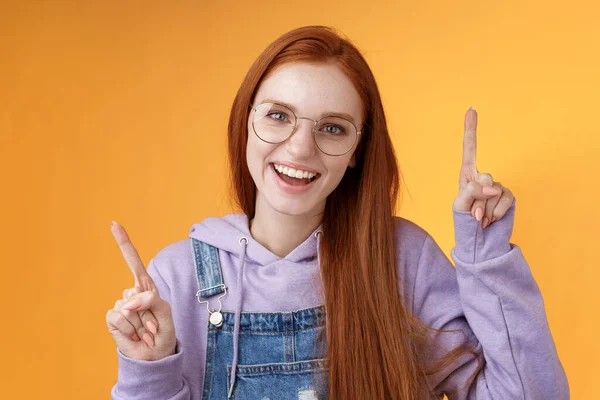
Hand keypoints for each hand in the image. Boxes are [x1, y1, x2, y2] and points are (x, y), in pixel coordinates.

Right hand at [105, 222, 176, 360]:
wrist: (155, 356)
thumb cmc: (163, 333)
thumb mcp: (165, 314)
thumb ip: (150, 301)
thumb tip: (127, 302)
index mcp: (147, 287)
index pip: (134, 261)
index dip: (124, 242)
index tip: (114, 223)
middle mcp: (132, 293)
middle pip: (136, 292)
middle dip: (148, 311)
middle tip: (153, 325)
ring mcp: (121, 305)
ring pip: (128, 307)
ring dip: (140, 323)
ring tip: (145, 331)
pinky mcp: (112, 319)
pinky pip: (118, 317)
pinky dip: (129, 329)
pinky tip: (134, 335)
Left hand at [453, 107, 514, 228]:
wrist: (479, 241)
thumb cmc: (465, 221)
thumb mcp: (461, 205)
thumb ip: (472, 191)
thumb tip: (493, 186)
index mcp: (467, 175)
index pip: (470, 149)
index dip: (471, 129)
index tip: (471, 108)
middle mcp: (482, 177)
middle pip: (484, 178)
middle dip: (478, 199)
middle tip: (474, 214)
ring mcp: (497, 186)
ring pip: (494, 192)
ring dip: (486, 209)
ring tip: (480, 219)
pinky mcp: (508, 196)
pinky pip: (505, 200)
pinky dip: (497, 213)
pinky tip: (491, 220)